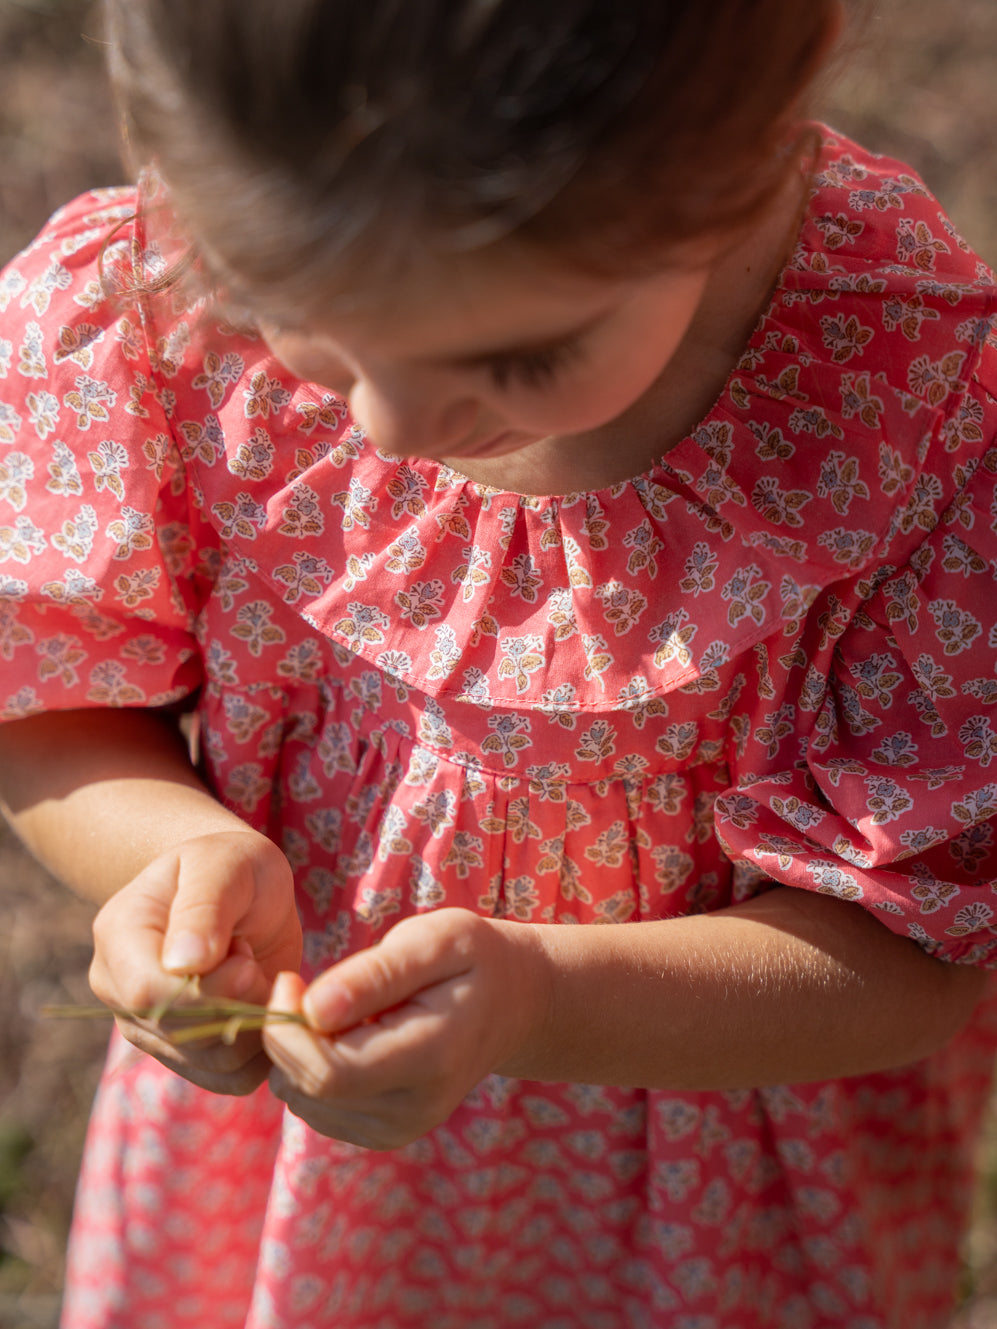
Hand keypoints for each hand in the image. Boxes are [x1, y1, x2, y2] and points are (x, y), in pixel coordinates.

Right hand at [89, 830, 301, 1094]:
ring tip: (255, 975)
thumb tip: (182, 965)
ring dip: (254, 1026)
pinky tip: (263, 1006)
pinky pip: (228, 1079)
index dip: (209, 988)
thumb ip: (205, 907)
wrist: (241, 889)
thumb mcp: (224, 864)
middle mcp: (119, 989)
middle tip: (253, 959)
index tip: (246, 956)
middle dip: (238, 1003)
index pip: (149, 993)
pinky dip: (261, 1052)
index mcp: (119, 935)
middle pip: (179, 1034)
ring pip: (208, 1063)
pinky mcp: (184, 1053)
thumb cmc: (231, 865)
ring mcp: (147, 1027)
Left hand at [263, 908, 548, 1148]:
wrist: (515, 1003)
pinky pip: (314, 1106)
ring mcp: (398, 1130)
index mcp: (430, 1059)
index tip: (290, 978)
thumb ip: (375, 975)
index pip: (328, 1072)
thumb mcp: (433, 941)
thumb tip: (312, 1009)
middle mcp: (414, 1110)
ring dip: (295, 1052)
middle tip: (301, 986)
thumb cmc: (471, 959)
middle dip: (285, 1037)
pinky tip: (340, 1034)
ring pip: (303, 1100)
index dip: (288, 1029)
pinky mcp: (382, 1133)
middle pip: (308, 1089)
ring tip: (331, 1007)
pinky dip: (308, 1069)